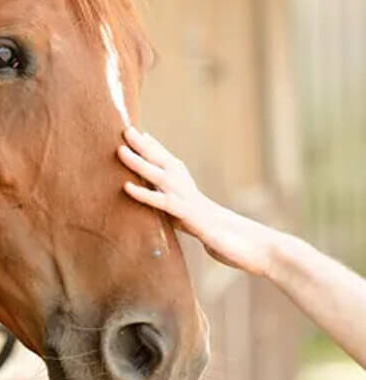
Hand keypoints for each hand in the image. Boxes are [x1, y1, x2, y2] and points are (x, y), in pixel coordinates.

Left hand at [117, 126, 274, 276]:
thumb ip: (190, 222)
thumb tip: (183, 220)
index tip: (143, 135)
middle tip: (126, 129)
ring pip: (161, 178)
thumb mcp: (206, 231)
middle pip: (166, 165)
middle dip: (145, 147)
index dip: (159, 152)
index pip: (174, 168)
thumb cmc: (235, 244)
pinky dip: (144, 194)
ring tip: (119, 149)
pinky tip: (126, 186)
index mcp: (194, 197)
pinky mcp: (193, 219)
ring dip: (140, 163)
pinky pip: (164, 204)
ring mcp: (192, 204)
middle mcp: (192, 195)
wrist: (260, 250)